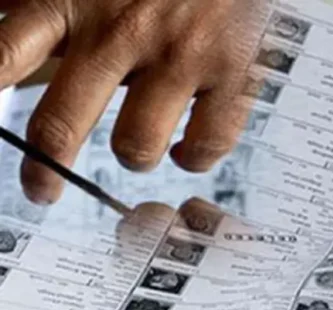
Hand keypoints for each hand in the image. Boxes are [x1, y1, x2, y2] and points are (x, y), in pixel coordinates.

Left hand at [0, 0, 267, 203]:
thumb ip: (44, 3)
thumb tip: (4, 17)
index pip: (4, 55)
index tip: (1, 147)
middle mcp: (122, 31)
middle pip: (60, 125)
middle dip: (45, 171)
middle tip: (43, 190)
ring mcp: (181, 56)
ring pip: (137, 148)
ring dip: (133, 157)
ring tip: (138, 147)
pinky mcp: (232, 73)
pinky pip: (206, 145)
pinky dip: (194, 158)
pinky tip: (187, 149)